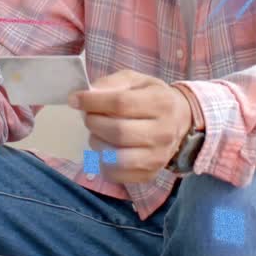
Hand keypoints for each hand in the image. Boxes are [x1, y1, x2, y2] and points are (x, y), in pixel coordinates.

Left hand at [69, 69, 193, 183]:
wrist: (180, 121)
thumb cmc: (152, 97)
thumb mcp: (135, 80)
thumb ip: (111, 83)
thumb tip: (86, 94)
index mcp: (162, 103)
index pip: (121, 103)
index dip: (93, 101)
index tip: (75, 99)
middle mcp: (164, 132)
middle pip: (118, 132)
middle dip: (94, 123)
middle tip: (89, 117)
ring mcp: (158, 157)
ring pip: (116, 157)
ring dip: (97, 143)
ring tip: (97, 133)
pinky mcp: (150, 174)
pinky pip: (117, 174)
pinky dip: (102, 162)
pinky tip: (104, 148)